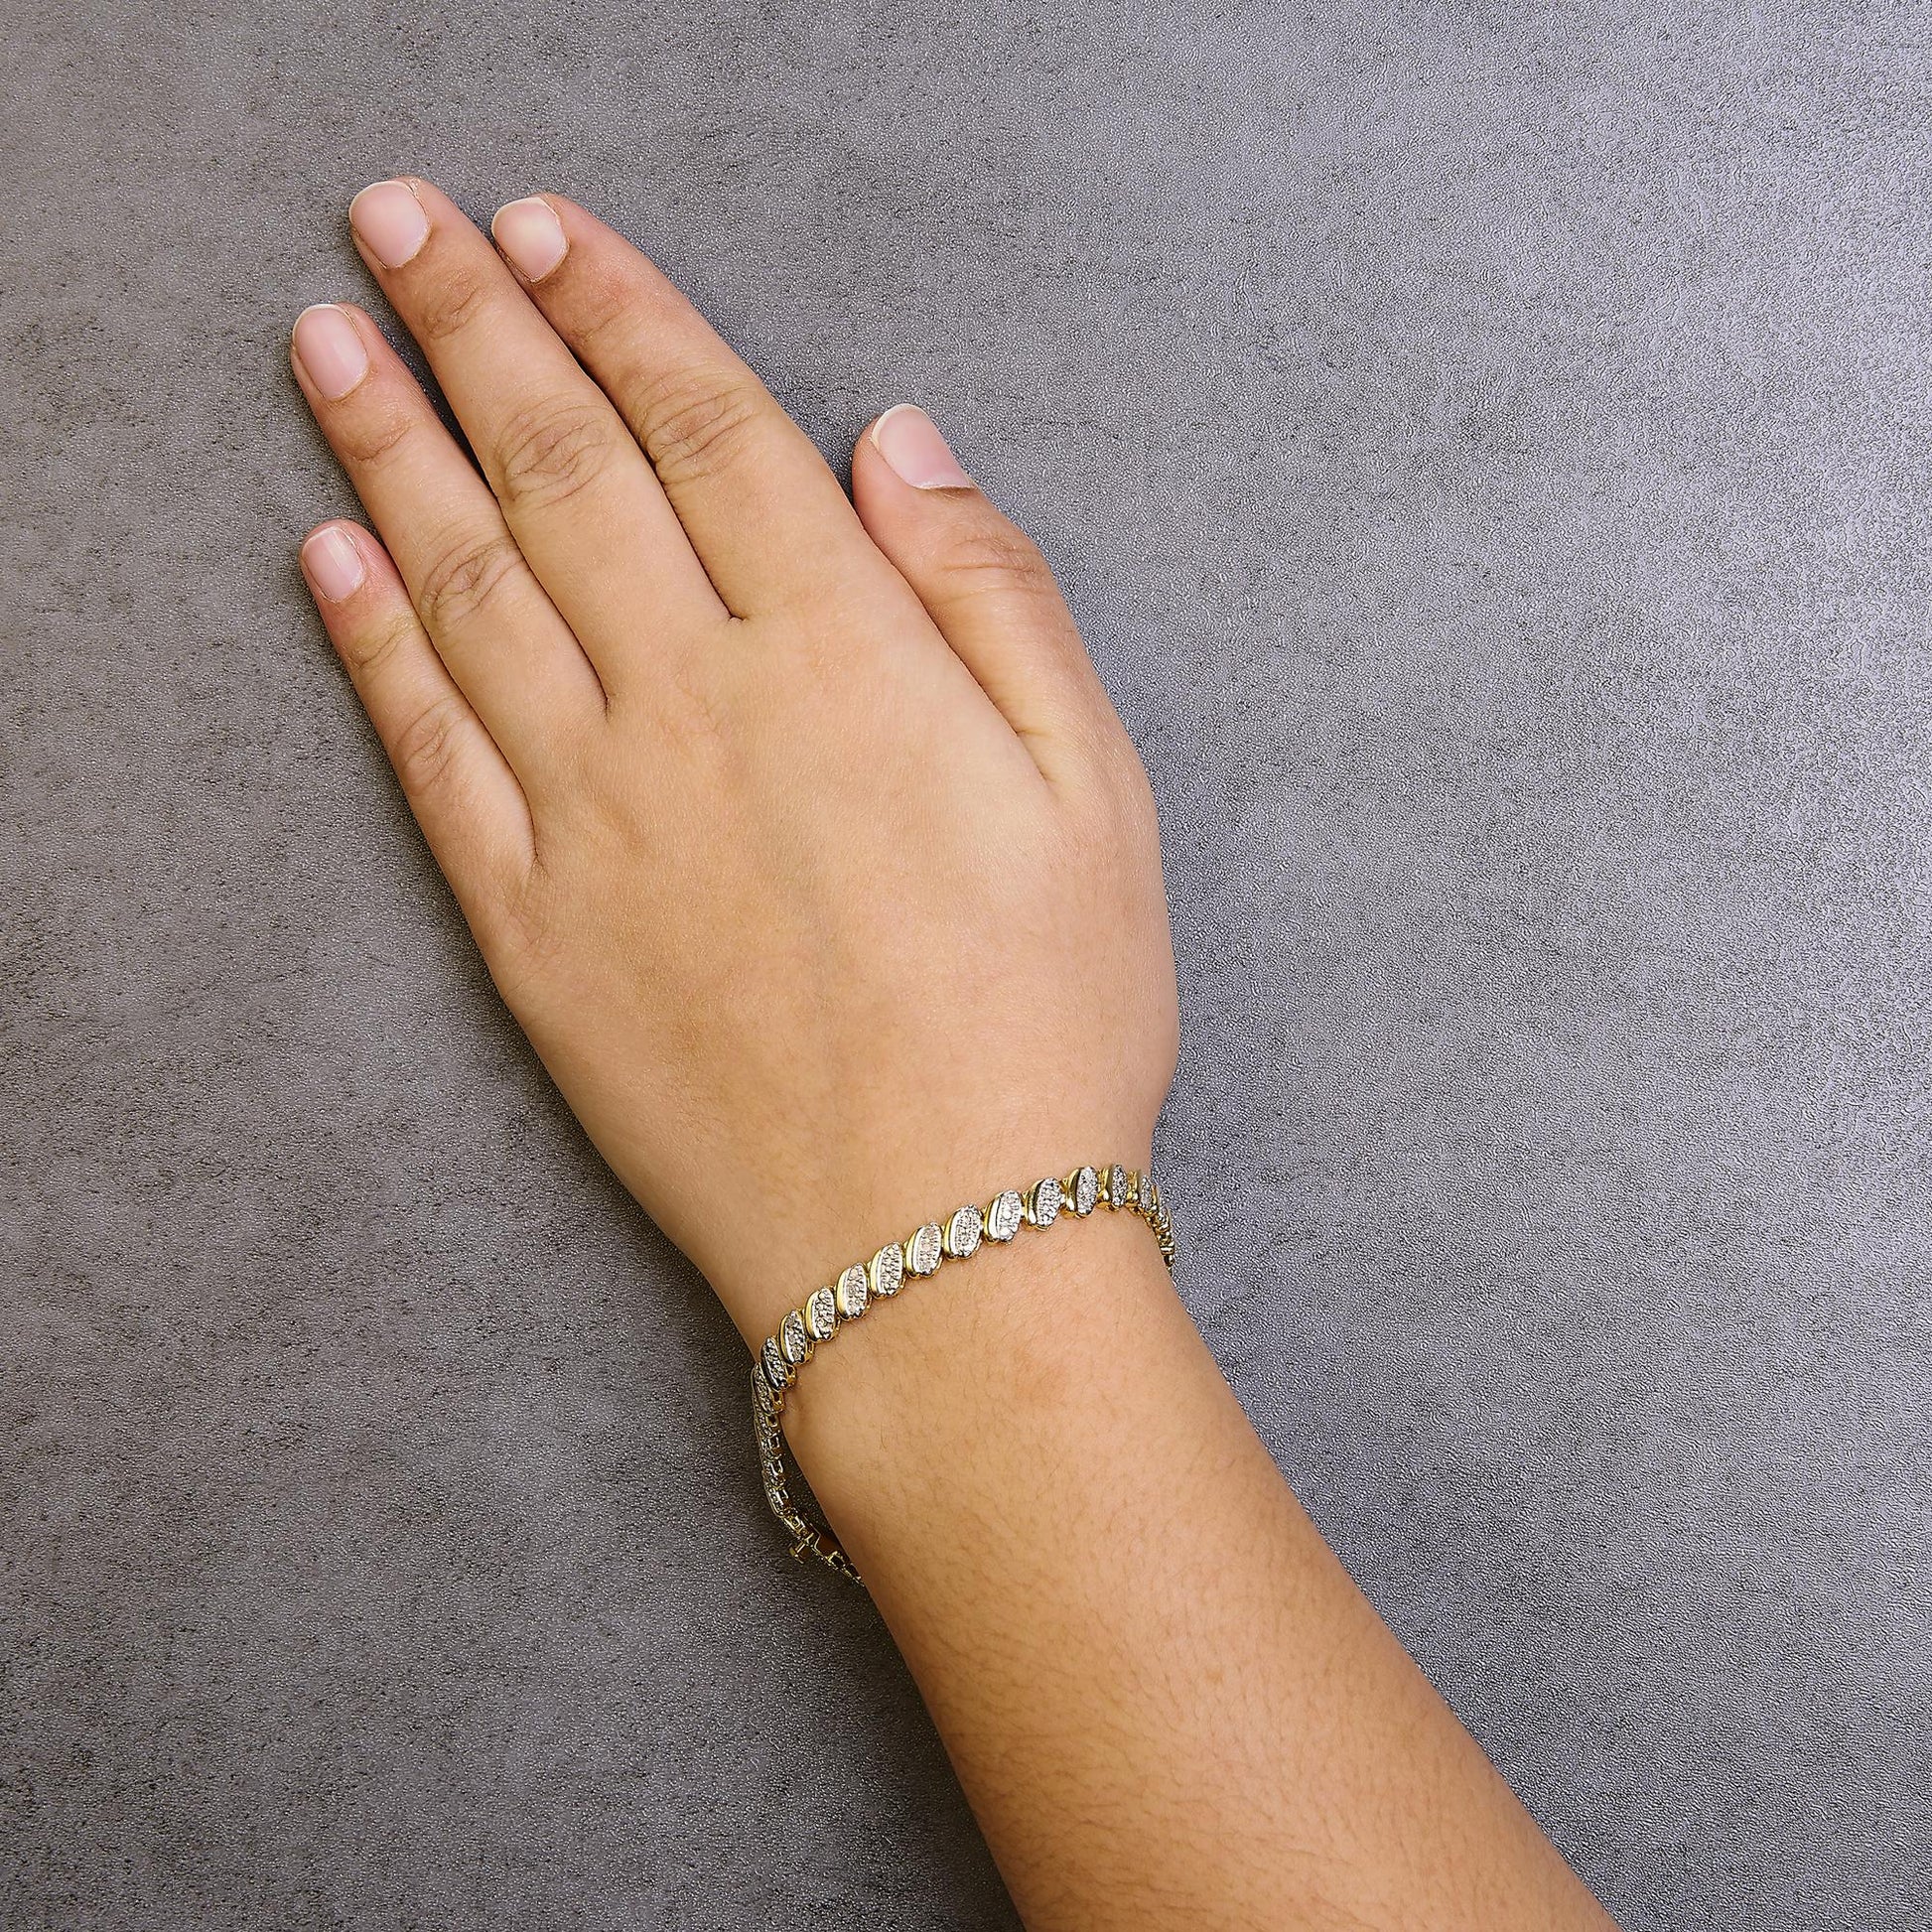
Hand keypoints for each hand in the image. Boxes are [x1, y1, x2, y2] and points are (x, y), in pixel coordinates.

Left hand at [291, 177, 1178, 1338]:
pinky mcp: (536, 933)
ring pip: (467, 590)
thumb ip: (992, 594)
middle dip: (472, 325)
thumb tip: (897, 445)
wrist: (942, 1252)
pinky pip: (432, 759)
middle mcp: (697, 710)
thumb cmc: (1050, 1023)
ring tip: (327, 341)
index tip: (543, 225)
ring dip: (387, 450)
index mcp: (842, 658)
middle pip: (561, 472)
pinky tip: (329, 565)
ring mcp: (598, 820)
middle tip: (395, 218)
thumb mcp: (1099, 791)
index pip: (703, 428)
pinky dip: (372, 650)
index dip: (618, 308)